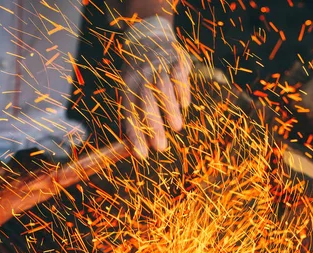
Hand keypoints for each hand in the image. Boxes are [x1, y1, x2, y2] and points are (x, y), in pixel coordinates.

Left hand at [120, 16, 191, 157]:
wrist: (148, 39)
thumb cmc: (138, 76)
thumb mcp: (130, 92)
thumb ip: (133, 117)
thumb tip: (135, 150)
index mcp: (127, 86)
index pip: (129, 113)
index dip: (135, 135)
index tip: (142, 154)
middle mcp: (141, 75)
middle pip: (145, 101)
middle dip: (153, 126)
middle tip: (161, 147)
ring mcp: (158, 65)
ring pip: (162, 87)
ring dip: (169, 108)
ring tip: (176, 128)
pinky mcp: (175, 58)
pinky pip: (178, 74)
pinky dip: (182, 90)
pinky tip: (185, 105)